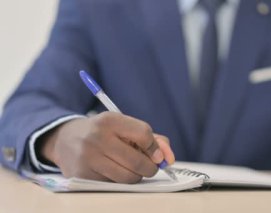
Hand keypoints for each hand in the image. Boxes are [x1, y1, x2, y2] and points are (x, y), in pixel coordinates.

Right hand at [39, 112, 174, 182]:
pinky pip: (114, 184)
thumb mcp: (124, 126)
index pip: (144, 135)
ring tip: (132, 169)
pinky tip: (114, 171)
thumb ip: (150, 138)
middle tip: (150, 167)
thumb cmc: (103, 132)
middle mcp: (97, 137)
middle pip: (138, 161)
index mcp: (110, 119)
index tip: (157, 155)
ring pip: (128, 177)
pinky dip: (120, 181)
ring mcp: (88, 157)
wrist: (65, 139)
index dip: (155, 148)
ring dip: (137, 176)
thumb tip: (168, 157)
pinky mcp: (83, 175)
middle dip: (150, 168)